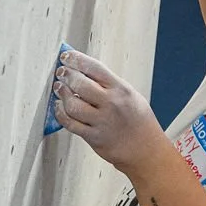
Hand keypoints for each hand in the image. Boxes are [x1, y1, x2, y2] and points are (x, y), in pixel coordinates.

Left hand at [50, 48, 164, 173]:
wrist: (146, 150)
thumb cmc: (138, 121)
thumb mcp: (130, 95)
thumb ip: (109, 84)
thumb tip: (84, 71)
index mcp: (121, 90)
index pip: (94, 68)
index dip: (76, 59)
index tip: (66, 56)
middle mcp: (111, 104)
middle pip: (80, 84)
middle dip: (66, 75)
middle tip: (61, 72)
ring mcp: (102, 122)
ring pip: (72, 104)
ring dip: (61, 94)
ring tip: (59, 88)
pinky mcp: (94, 137)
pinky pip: (70, 123)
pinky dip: (61, 114)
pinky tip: (59, 107)